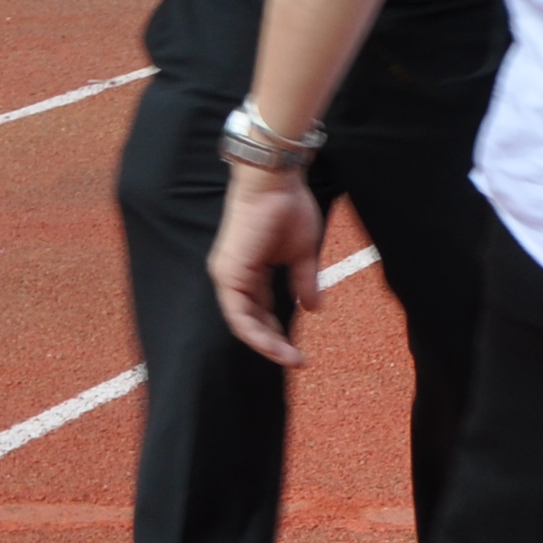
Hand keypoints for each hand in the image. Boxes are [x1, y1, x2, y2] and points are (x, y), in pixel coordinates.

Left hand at [207, 171, 328, 367]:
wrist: (275, 182)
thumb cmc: (288, 208)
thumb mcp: (302, 252)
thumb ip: (304, 280)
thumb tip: (313, 308)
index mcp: (249, 273)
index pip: (259, 312)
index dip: (277, 333)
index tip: (300, 350)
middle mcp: (233, 278)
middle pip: (250, 322)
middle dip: (273, 344)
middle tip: (296, 361)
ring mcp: (229, 276)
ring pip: (242, 322)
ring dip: (265, 343)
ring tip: (289, 358)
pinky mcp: (229, 274)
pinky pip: (238, 314)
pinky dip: (255, 332)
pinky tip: (274, 344)